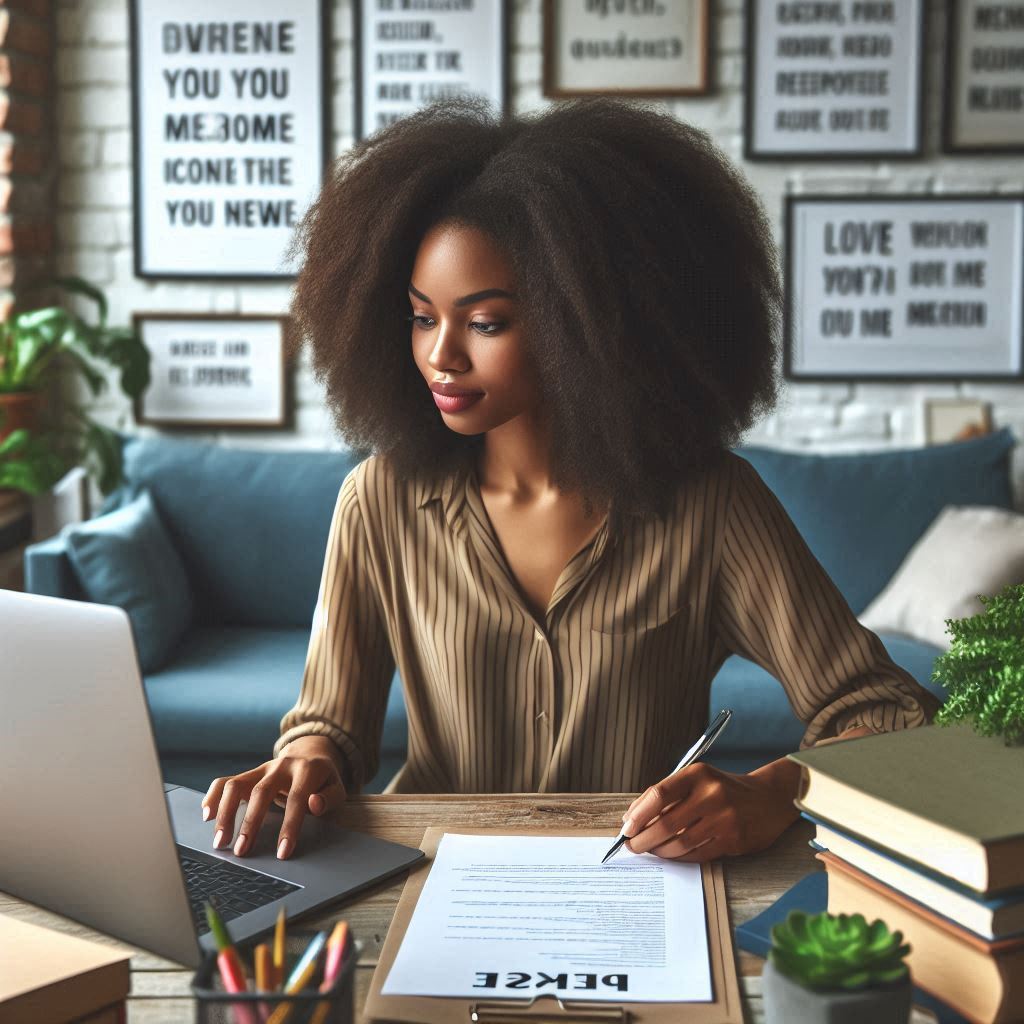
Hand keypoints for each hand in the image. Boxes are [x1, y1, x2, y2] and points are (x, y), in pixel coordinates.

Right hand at [201, 735, 347, 859]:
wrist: (309, 754)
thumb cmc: (323, 779)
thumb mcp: (336, 787)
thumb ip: (328, 798)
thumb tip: (314, 804)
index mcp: (307, 770)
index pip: (297, 798)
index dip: (289, 826)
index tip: (282, 853)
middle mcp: (280, 766)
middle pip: (261, 792)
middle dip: (250, 823)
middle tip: (240, 851)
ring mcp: (262, 768)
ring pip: (237, 785)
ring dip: (225, 813)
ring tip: (219, 840)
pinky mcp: (249, 774)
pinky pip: (225, 781)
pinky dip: (213, 796)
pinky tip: (207, 815)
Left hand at [619, 760, 800, 862]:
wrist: (769, 799)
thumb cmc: (723, 789)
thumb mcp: (697, 780)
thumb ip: (668, 795)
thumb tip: (633, 817)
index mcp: (698, 774)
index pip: (659, 794)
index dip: (638, 814)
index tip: (626, 827)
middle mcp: (712, 794)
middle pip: (666, 823)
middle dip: (643, 838)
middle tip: (632, 846)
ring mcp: (725, 818)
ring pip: (680, 842)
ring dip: (660, 850)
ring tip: (650, 851)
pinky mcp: (734, 840)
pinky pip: (698, 854)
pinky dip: (680, 857)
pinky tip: (671, 855)